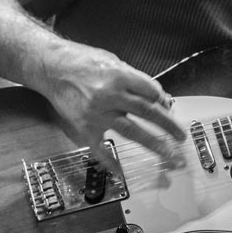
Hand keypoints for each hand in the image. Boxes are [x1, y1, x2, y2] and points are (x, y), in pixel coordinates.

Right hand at [37, 42, 187, 175]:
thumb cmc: (82, 61)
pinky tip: (121, 171)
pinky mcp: (83, 127)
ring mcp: (97, 114)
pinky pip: (99, 148)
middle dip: (168, 125)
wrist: (51, 67)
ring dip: (153, 143)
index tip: (169, 107)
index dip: (164, 101)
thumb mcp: (113, 61)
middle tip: (181, 136)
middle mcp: (110, 96)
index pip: (151, 92)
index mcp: (119, 76)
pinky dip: (110, 162)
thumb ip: (134, 79)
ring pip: (131, 131)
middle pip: (147, 112)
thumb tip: (157, 97)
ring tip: (168, 153)